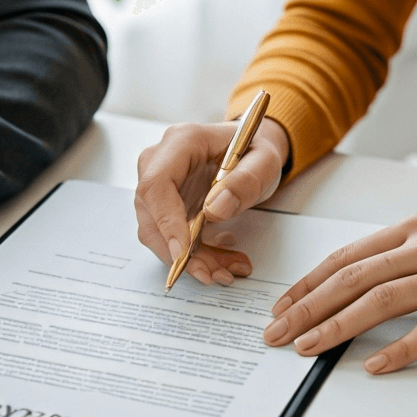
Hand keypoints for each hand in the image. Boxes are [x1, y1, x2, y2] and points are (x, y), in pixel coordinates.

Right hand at [135, 117, 289, 284]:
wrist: (250, 151)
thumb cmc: (255, 150)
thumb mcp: (265, 161)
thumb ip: (245, 181)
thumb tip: (215, 210)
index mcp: (181, 142)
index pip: (157, 184)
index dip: (165, 221)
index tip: (183, 252)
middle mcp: (160, 162)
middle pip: (152, 214)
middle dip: (179, 252)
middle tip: (212, 273)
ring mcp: (160, 185)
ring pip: (159, 233)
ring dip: (190, 259)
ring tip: (225, 271)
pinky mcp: (166, 205)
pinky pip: (171, 237)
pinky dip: (195, 256)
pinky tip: (221, 261)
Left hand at [263, 210, 416, 372]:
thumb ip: (400, 254)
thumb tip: (351, 282)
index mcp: (415, 229)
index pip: (346, 257)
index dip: (308, 283)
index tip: (280, 306)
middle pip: (354, 278)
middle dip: (307, 307)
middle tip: (277, 333)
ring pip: (383, 299)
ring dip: (338, 326)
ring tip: (307, 348)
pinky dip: (399, 348)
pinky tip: (373, 364)